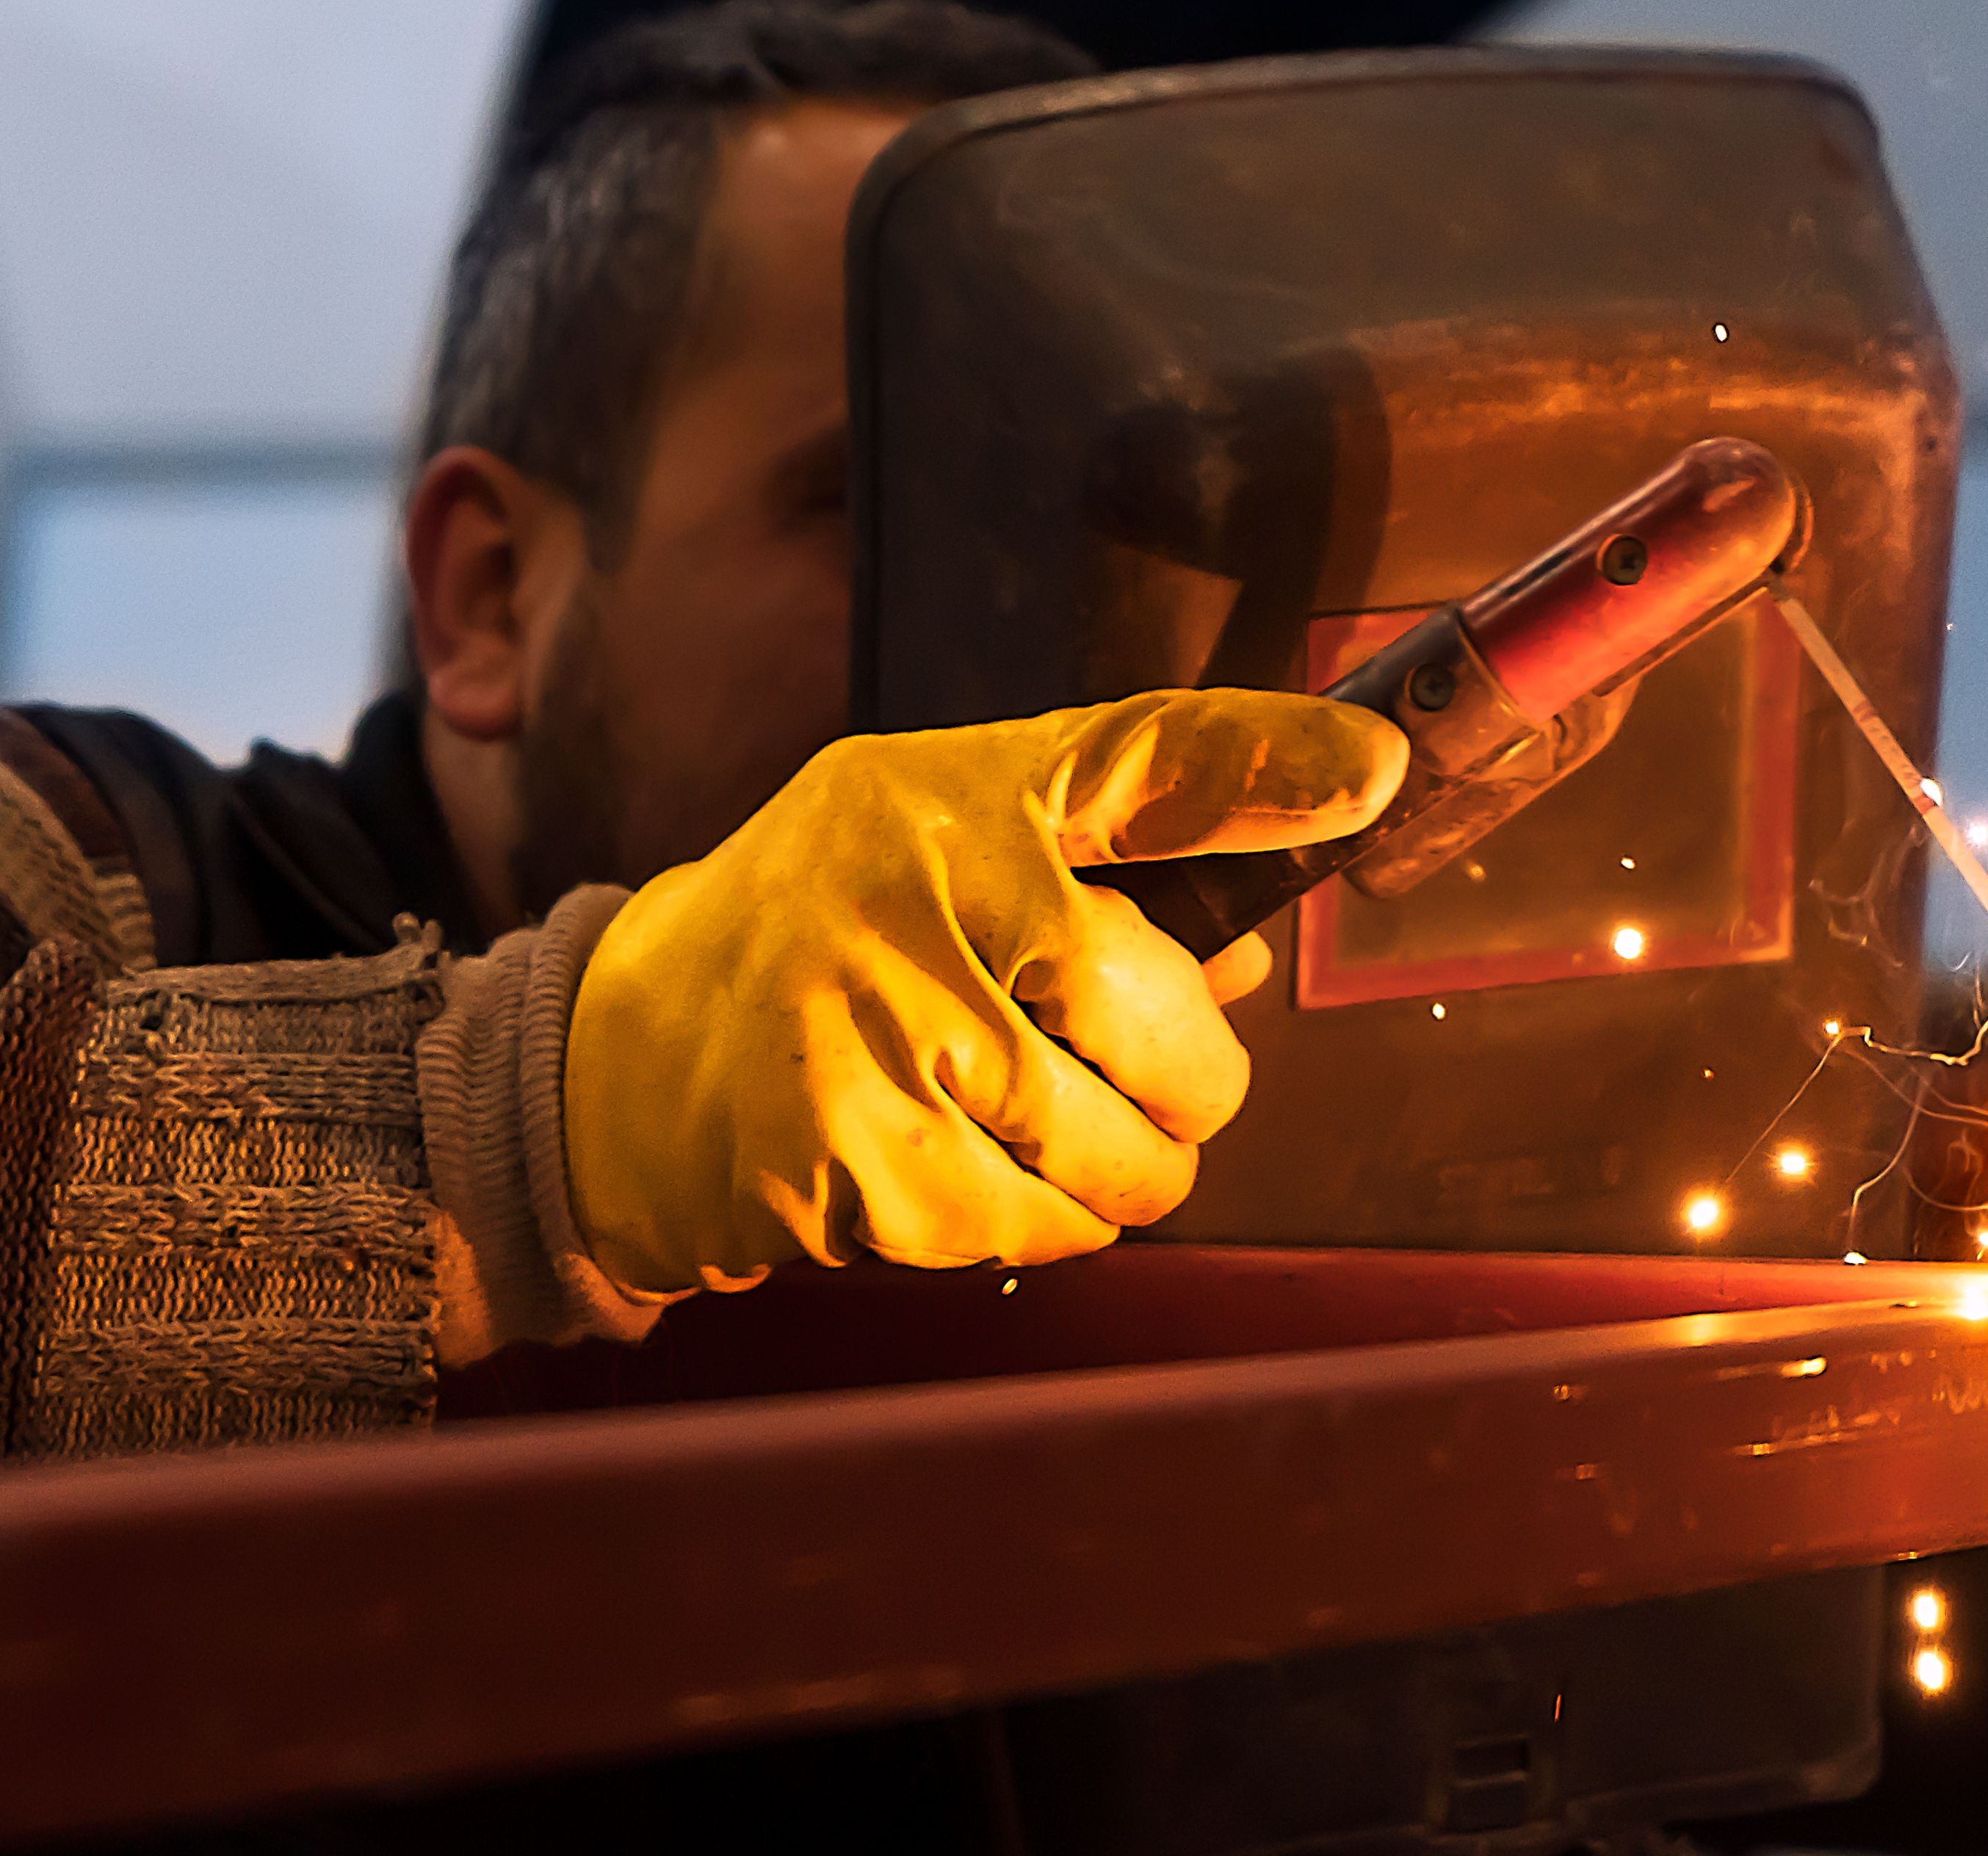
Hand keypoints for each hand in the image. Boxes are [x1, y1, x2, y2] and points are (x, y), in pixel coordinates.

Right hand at [559, 690, 1403, 1293]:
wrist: (608, 1071)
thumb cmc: (805, 937)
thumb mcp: (929, 843)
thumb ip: (1099, 869)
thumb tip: (1259, 946)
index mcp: (950, 796)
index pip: (1144, 755)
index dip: (1271, 759)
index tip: (1379, 772)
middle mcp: (922, 893)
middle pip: (1175, 1028)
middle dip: (1181, 1085)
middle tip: (1115, 1078)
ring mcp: (893, 1037)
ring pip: (1127, 1153)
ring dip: (1113, 1172)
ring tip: (1023, 1129)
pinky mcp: (869, 1170)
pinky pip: (1046, 1231)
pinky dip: (1030, 1225)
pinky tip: (950, 1171)